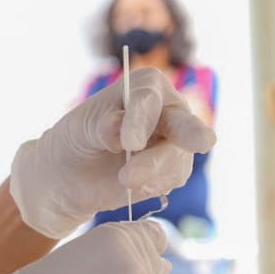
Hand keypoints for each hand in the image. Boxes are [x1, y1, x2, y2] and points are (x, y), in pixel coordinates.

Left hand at [10, 67, 215, 238]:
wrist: (72, 173)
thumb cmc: (77, 138)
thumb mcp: (81, 128)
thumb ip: (101, 125)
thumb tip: (117, 126)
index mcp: (145, 86)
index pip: (148, 99)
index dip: (141, 120)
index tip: (130, 143)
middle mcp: (168, 110)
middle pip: (183, 123)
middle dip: (189, 134)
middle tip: (202, 143)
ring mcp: (174, 141)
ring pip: (177, 156)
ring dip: (152, 171)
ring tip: (124, 179)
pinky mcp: (172, 168)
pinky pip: (174, 177)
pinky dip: (154, 184)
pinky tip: (133, 186)